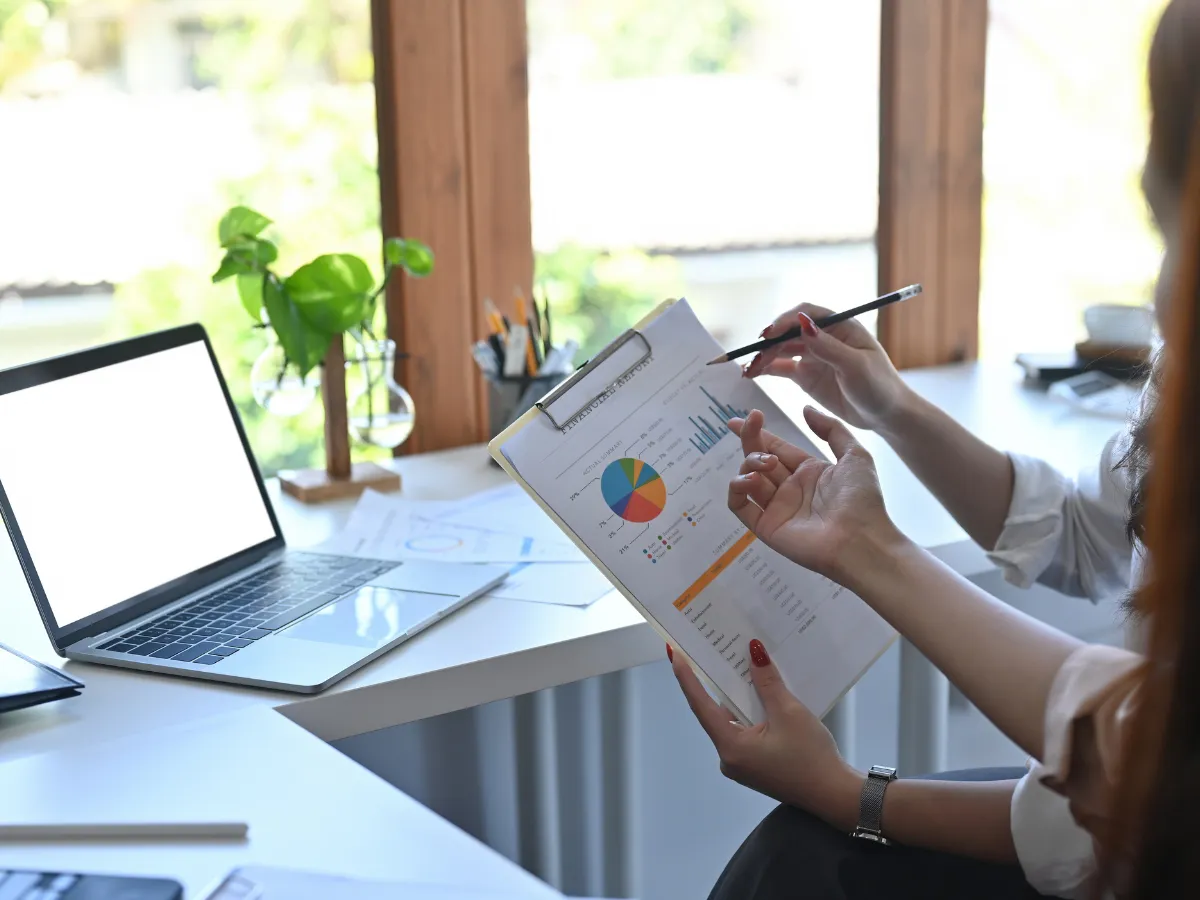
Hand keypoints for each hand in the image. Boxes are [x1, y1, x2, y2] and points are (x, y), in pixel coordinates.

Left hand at [669, 640, 860, 829]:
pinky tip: (756, 691)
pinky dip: (748, 711)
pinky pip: (743, 730)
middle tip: (708, 649)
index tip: (674, 653)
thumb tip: (753, 651)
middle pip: (715, 712)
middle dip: (714, 681)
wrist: (834, 796)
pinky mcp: (753, 765)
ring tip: (734, 663)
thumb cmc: (812, 757)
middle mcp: (729, 757)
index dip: (686, 677)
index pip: (700, 705)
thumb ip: (767, 682)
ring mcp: (741, 763)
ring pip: (731, 720)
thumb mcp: (789, 713)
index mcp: (731, 747)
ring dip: (736, 696)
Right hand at [728, 407, 900, 579]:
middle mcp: (790, 489)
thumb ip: (831, 429)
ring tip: (768, 464)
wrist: (862, 540)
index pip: (777, 447)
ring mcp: (777, 508)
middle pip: (759, 459)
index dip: (760, 432)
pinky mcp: (766, 526)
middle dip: (750, 439)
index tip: (748, 416)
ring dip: (750, 463)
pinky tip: (750, 480)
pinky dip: (736, 489)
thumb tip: (805, 408)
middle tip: (745, 424)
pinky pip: (740, 506)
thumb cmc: (862, 500)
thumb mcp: (855, 455)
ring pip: (747, 479)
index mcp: (809, 472)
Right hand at [743, 303, 911, 433]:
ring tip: (748, 370)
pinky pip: (780, 368)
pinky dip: (765, 369)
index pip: (806, 313)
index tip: (769, 333)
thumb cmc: (879, 386)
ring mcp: (813, 355)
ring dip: (763, 357)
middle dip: (769, 343)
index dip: (785, 320)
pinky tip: (752, 374)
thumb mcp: (855, 366)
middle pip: (788, 332)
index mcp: (840, 326)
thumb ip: (827, 346)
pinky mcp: (806, 375)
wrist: (885, 415)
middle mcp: (823, 337)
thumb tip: (801, 323)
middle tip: (755, 357)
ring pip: (780, 350)